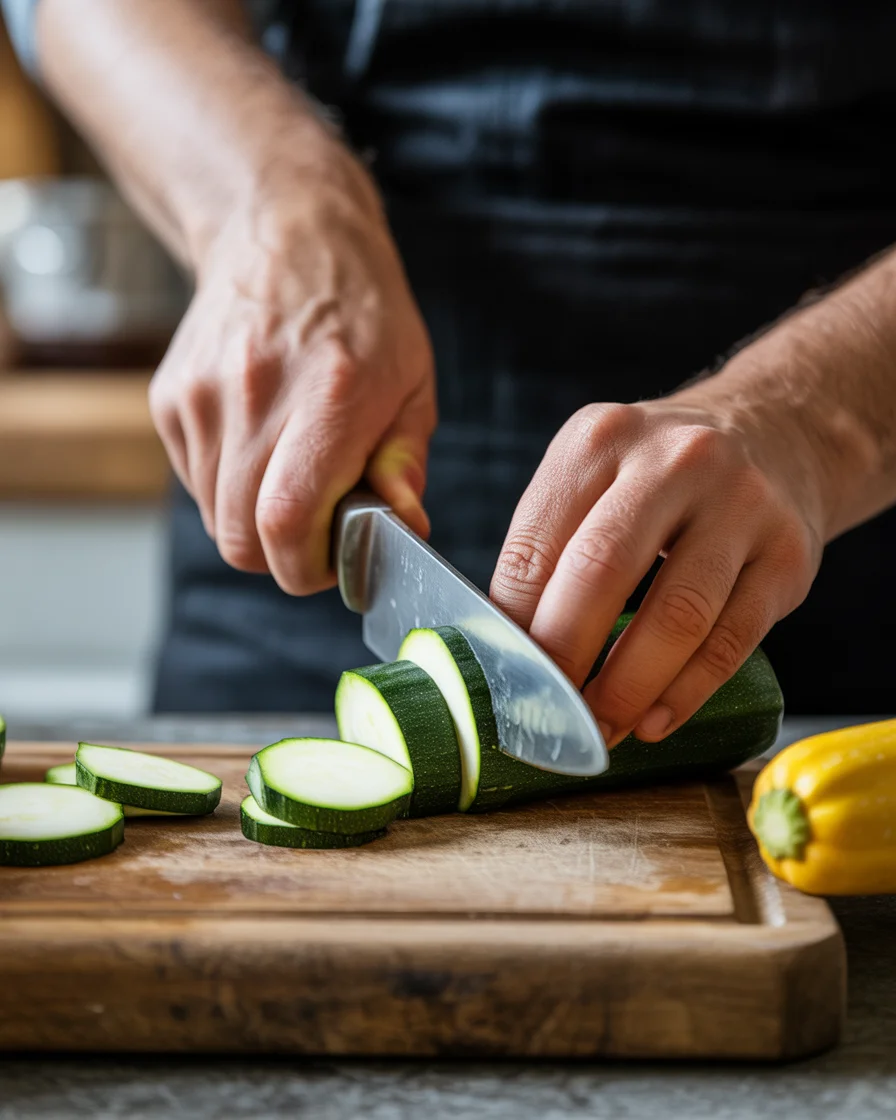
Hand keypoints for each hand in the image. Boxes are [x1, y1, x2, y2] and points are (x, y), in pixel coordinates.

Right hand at [149, 154, 434, 593]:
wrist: (283, 230)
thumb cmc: (362, 311)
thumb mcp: (412, 382)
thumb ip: (405, 463)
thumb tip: (404, 527)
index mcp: (327, 396)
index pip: (286, 522)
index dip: (307, 567)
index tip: (335, 563)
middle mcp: (254, 396)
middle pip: (242, 538)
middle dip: (284, 558)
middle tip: (319, 532)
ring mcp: (202, 396)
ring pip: (217, 518)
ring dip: (256, 523)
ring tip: (292, 477)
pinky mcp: (170, 397)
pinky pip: (197, 482)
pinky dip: (229, 488)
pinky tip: (261, 446)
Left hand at [491, 383, 825, 745]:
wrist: (775, 434)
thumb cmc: (660, 475)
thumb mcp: (596, 473)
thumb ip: (550, 545)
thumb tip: (504, 649)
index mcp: (600, 439)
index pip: (535, 546)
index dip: (512, 625)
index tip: (503, 678)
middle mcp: (674, 461)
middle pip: (601, 572)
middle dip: (564, 657)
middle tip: (544, 713)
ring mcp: (741, 505)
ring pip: (677, 617)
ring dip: (627, 689)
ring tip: (599, 729)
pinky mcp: (787, 555)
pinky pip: (731, 641)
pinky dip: (685, 693)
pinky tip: (654, 720)